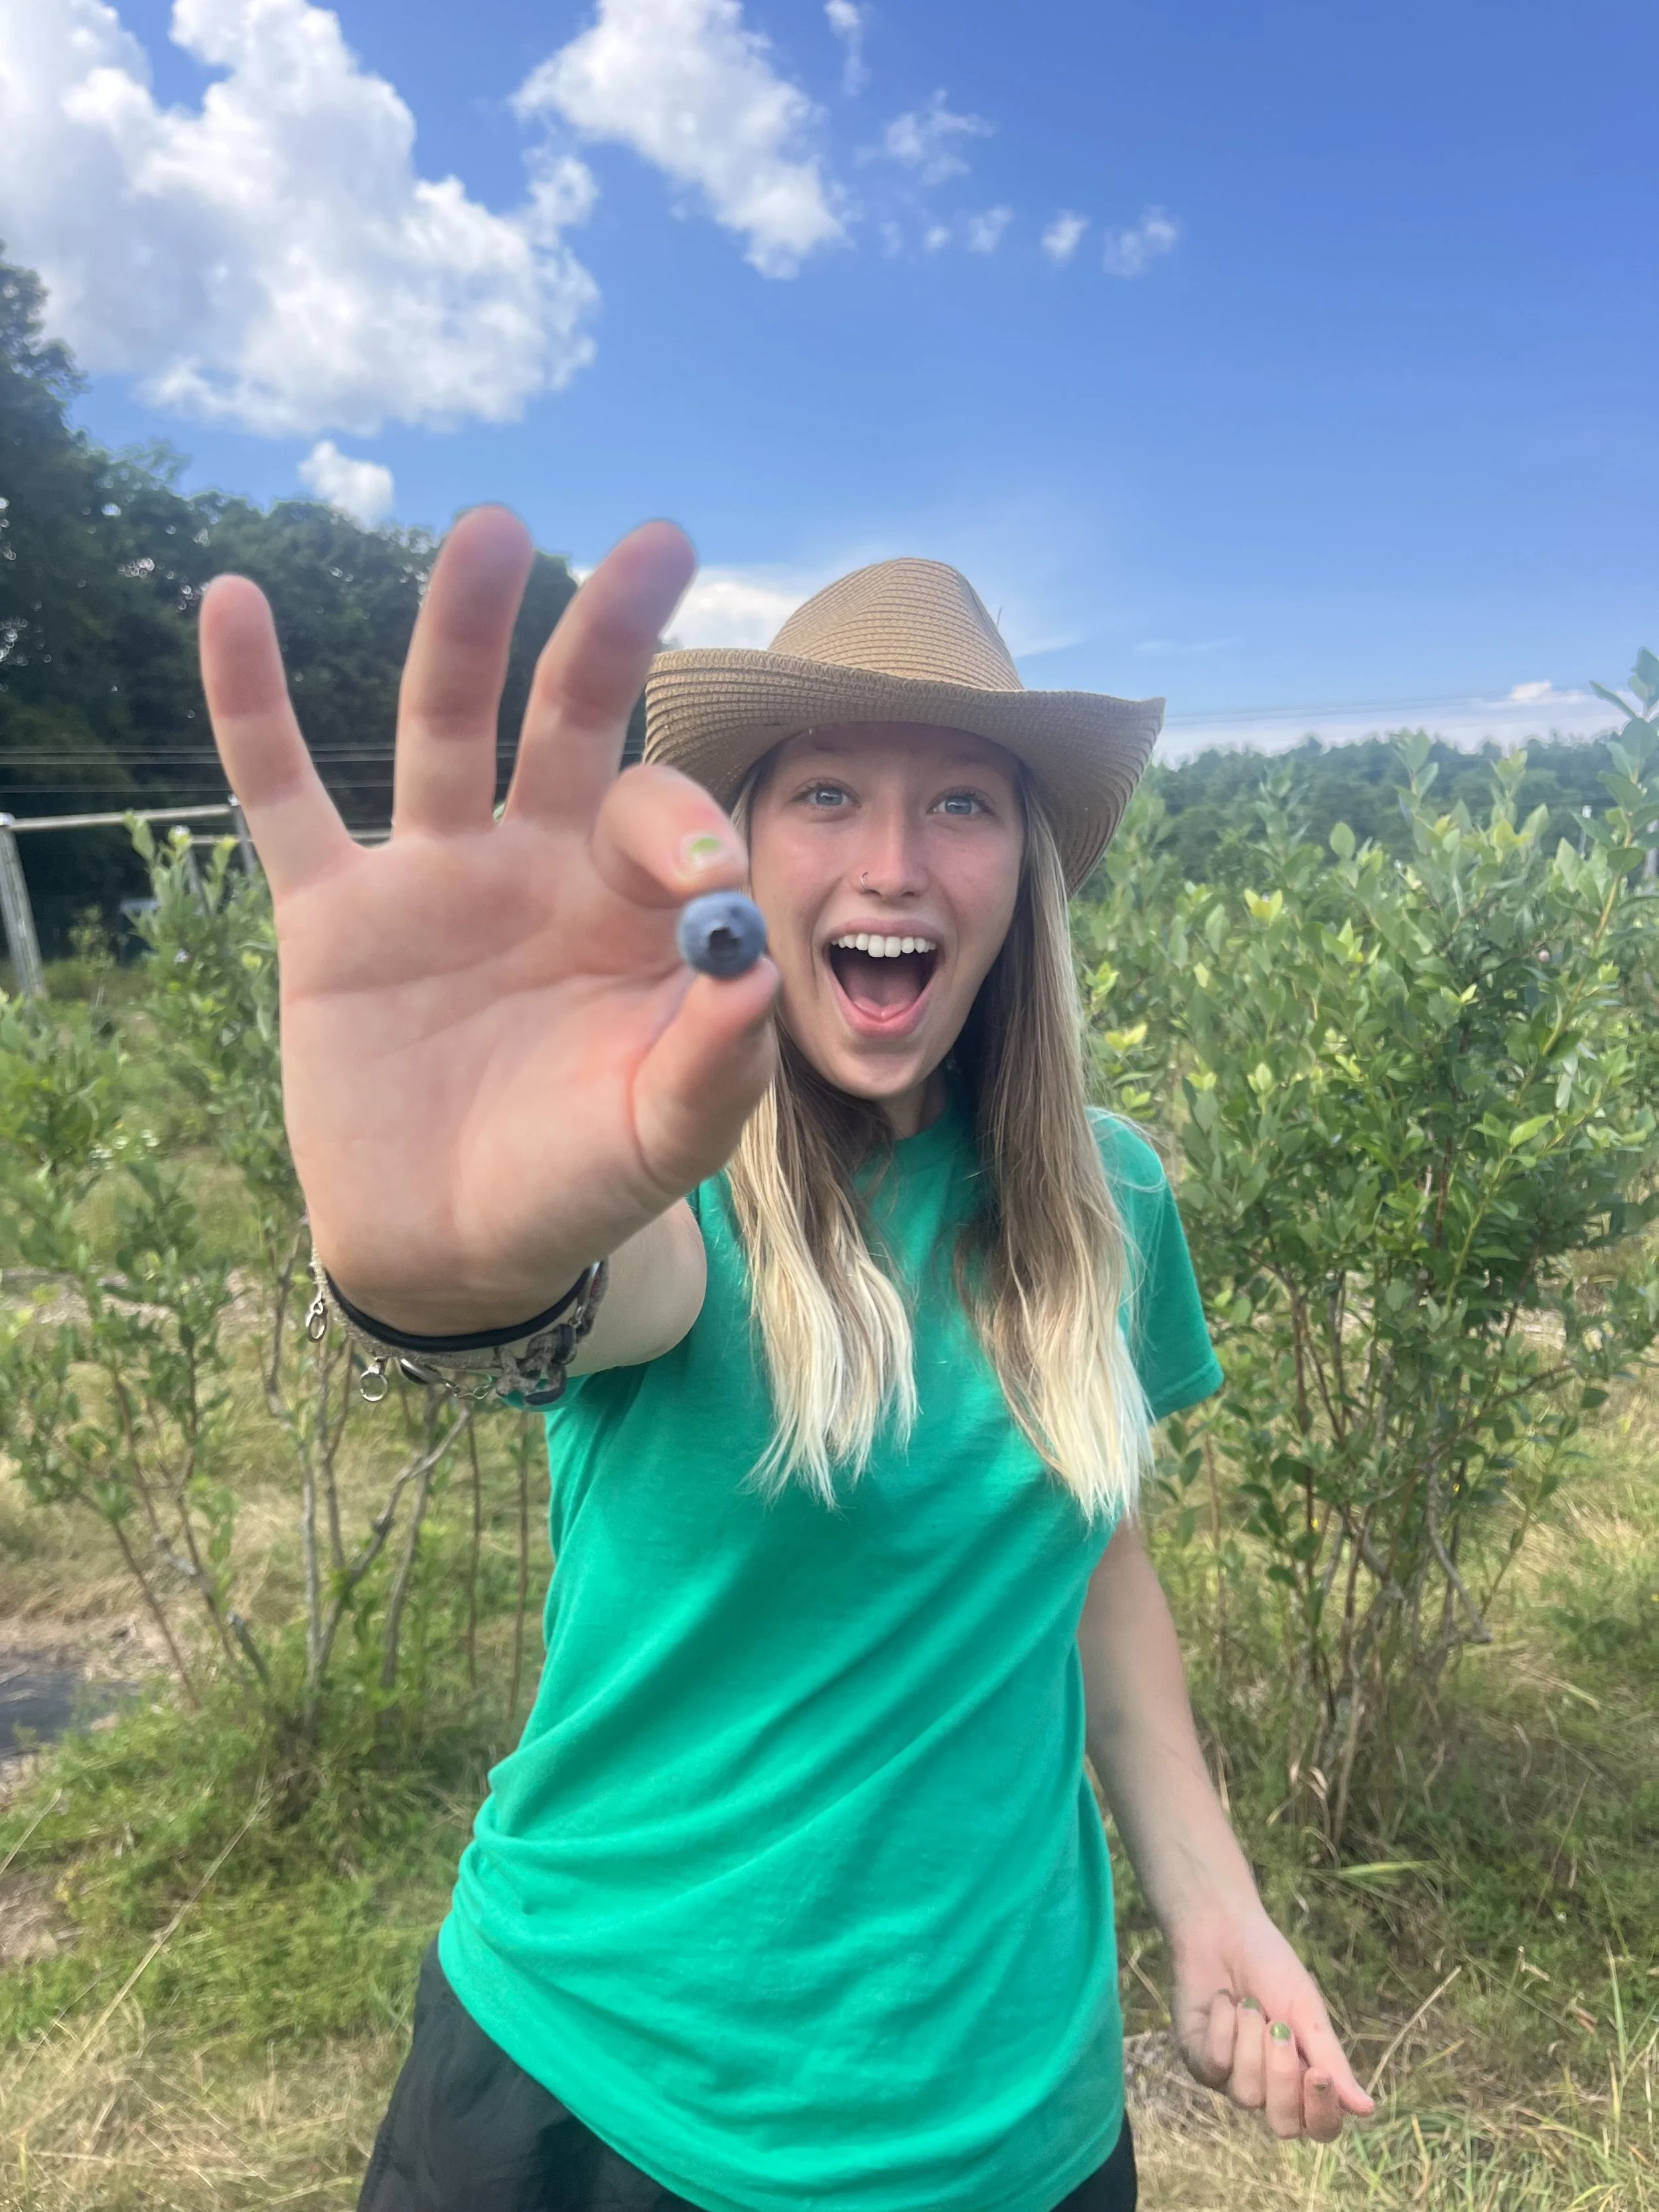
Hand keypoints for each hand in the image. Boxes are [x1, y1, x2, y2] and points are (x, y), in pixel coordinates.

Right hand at [199, 510, 778, 1331]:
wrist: (453, 1249)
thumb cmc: (575, 1182)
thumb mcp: (663, 1140)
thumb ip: (716, 1062)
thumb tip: (758, 970)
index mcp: (631, 913)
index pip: (667, 822)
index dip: (685, 829)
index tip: (701, 877)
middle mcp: (538, 867)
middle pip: (572, 724)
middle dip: (608, 640)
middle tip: (655, 545)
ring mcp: (433, 879)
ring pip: (444, 729)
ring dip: (463, 631)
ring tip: (493, 532)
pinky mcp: (331, 914)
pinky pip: (283, 797)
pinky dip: (251, 708)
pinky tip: (233, 605)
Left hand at [1170, 1904, 1374, 2140]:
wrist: (1222, 1928)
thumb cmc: (1272, 1967)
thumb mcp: (1307, 2012)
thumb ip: (1332, 2060)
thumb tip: (1367, 2109)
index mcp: (1304, 2077)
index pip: (1322, 2127)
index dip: (1322, 2111)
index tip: (1318, 2073)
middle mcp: (1268, 2088)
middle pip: (1284, 2125)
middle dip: (1283, 2077)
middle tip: (1278, 2029)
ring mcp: (1231, 2078)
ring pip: (1247, 2096)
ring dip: (1250, 2041)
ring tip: (1249, 2004)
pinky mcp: (1198, 2061)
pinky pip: (1214, 2066)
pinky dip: (1223, 2028)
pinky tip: (1224, 2000)